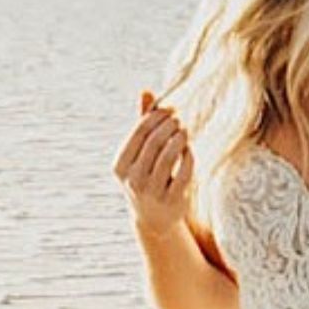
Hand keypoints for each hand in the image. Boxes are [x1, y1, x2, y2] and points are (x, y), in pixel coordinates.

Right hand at [117, 91, 196, 222]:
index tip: (169, 110)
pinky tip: (188, 149)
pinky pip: (185, 170)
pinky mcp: (172, 200)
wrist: (154, 217)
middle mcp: (133, 179)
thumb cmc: (146, 175)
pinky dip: (188, 156)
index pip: (138, 133)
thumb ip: (142, 123)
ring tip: (185, 131)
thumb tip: (146, 91)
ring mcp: (152, 191)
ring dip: (180, 138)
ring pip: (170, 155)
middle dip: (170, 126)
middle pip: (155, 142)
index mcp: (120, 166)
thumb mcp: (139, 153)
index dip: (156, 117)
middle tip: (180, 119)